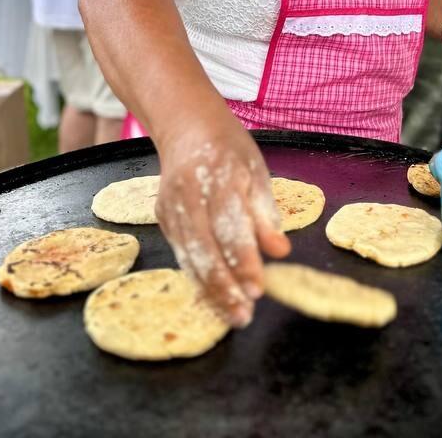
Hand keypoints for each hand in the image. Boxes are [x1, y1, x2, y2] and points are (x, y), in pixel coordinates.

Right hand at [155, 113, 290, 326]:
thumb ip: (266, 213)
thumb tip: (280, 252)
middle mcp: (190, 192)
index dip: (244, 260)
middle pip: (204, 247)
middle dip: (224, 285)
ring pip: (188, 255)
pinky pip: (179, 251)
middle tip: (243, 315)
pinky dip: (195, 275)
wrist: (186, 126)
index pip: (231, 226)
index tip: (259, 289)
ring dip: (209, 289)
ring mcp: (171, 205)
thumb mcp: (257, 172)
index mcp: (220, 176)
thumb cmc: (230, 149)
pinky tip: (212, 296)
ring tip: (231, 314)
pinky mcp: (161, 215)